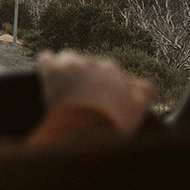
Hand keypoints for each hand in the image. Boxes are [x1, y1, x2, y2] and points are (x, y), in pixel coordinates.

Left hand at [36, 50, 153, 136]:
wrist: (87, 130)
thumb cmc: (113, 122)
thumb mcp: (139, 107)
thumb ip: (143, 89)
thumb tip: (135, 82)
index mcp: (112, 69)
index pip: (105, 70)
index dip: (102, 84)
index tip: (98, 98)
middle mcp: (92, 62)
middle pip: (86, 65)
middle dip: (84, 78)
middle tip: (82, 98)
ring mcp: (70, 65)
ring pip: (67, 59)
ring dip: (66, 70)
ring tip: (65, 88)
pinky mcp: (51, 71)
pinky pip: (45, 58)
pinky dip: (46, 65)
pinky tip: (49, 75)